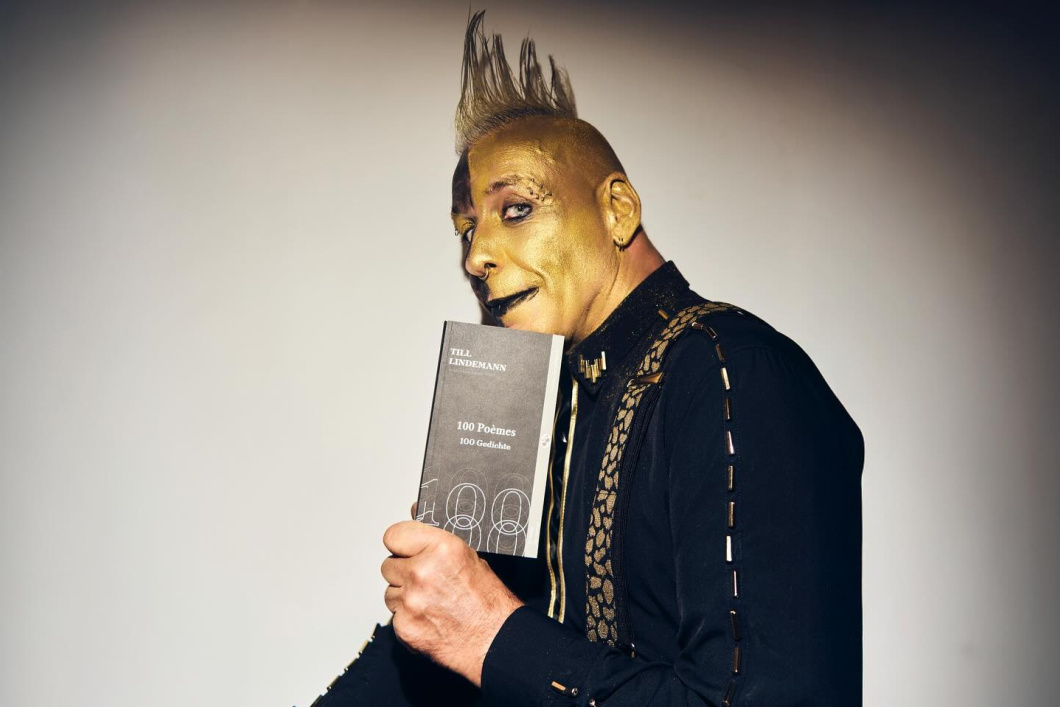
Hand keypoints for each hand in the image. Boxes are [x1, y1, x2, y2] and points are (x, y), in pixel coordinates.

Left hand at [381, 521, 522, 686]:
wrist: (495, 640)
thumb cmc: (488, 601)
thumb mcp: (469, 557)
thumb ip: (435, 539)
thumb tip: (414, 513)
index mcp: (440, 548)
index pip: (394, 535)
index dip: (400, 543)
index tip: (404, 548)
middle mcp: (422, 572)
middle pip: (388, 565)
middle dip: (403, 572)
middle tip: (424, 580)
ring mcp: (410, 601)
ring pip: (389, 592)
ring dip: (404, 596)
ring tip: (430, 601)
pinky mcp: (404, 626)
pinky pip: (395, 616)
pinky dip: (408, 619)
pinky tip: (429, 619)